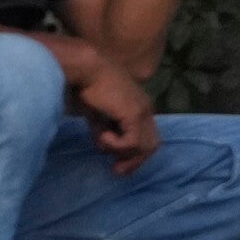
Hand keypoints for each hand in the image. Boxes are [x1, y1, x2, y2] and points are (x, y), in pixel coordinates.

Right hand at [60, 41, 158, 172]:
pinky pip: (132, 142)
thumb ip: (103, 130)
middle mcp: (147, 110)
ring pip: (144, 147)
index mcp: (140, 108)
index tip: (118, 166)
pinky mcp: (135, 114)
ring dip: (120, 152)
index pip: (148, 138)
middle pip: (152, 146)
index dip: (135, 156)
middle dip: (134, 162)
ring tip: (102, 140)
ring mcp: (143, 111)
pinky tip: (102, 135)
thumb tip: (104, 147)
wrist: (88, 69)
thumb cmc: (88, 88)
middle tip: (116, 170)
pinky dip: (115, 145)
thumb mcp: (97, 115)